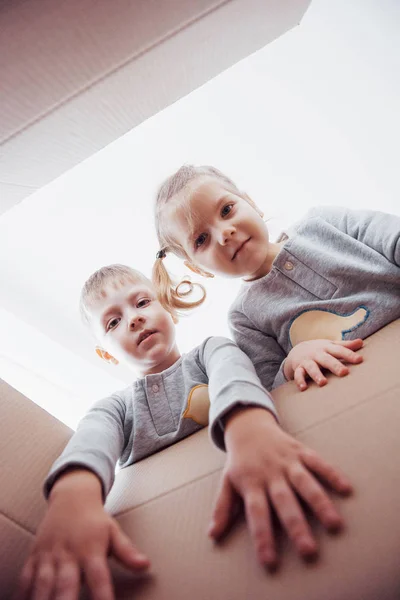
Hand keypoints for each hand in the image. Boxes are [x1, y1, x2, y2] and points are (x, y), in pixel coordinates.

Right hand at [14, 469, 149, 599]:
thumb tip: (145, 565)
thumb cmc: (95, 519)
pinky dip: (22, 592)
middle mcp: (69, 554)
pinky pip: (25, 577)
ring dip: (42, 599)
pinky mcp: (35, 556)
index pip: (98, 578)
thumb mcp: (113, 532)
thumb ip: (127, 551)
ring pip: (43, 583)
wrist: (72, 495)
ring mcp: (50, 555)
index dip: (102, 596)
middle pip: (66, 584)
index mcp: (91, 550)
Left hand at [208, 408, 351, 567]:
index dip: (262, 537)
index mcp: (251, 483)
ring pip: (305, 482)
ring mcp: (287, 461)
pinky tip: (346, 488)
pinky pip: (318, 462)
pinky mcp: (301, 451)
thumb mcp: (227, 482)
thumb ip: (222, 508)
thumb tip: (212, 535)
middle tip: (308, 550)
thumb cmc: (240, 461)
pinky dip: (331, 473)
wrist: (248, 426)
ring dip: (320, 502)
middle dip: (296, 526)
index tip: (270, 561)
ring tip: (335, 524)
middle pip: (284, 501)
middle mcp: (270, 473)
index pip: (256, 513)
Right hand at [284, 338, 363, 389]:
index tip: (359, 360)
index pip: (339, 350)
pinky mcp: (298, 368)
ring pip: (312, 367)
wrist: (297, 350)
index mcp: (327, 348)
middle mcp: (317, 354)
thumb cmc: (320, 350)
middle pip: (326, 359)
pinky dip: (300, 380)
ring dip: (316, 374)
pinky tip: (304, 388)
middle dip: (335, 365)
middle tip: (344, 372)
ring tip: (323, 383)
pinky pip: (298, 374)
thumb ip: (345, 345)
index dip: (349, 354)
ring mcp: (307, 361)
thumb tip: (361, 342)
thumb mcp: (331, 345)